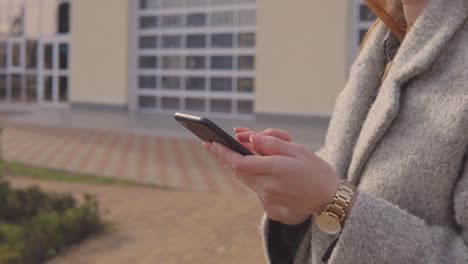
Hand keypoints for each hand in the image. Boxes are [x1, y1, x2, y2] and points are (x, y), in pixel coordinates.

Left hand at [204, 131, 341, 224]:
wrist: (329, 200)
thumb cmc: (317, 171)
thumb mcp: (298, 150)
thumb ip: (272, 143)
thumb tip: (250, 138)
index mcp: (275, 170)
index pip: (240, 162)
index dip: (224, 152)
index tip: (212, 141)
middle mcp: (267, 186)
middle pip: (236, 170)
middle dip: (221, 155)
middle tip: (207, 142)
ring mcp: (267, 196)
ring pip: (241, 177)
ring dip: (228, 163)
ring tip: (217, 149)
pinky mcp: (269, 201)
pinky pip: (250, 183)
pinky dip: (241, 171)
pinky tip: (236, 162)